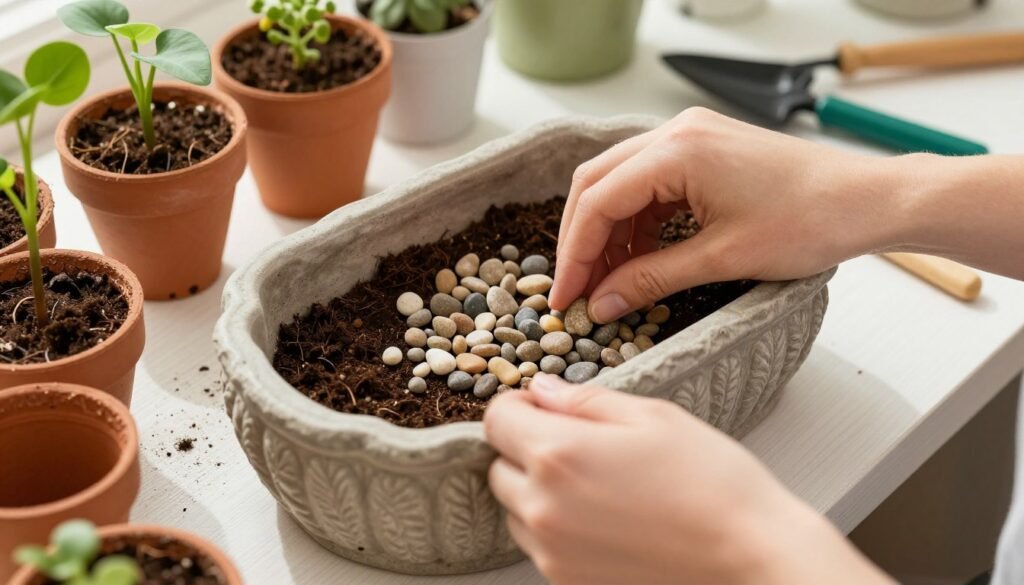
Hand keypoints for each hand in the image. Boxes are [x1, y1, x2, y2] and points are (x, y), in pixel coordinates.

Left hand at [484, 375, 895, 584]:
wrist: (749, 552)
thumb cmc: (710, 481)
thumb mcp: (652, 415)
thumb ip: (584, 400)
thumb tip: (542, 389)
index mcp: (558, 453)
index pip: (496, 419)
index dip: (518, 404)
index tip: (544, 404)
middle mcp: (543, 506)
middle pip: (498, 466)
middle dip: (526, 447)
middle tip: (577, 441)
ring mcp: (552, 550)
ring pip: (514, 508)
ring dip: (536, 488)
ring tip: (595, 481)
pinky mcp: (568, 579)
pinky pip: (537, 543)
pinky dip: (553, 524)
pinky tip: (602, 514)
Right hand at [548, 107, 907, 320]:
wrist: (867, 200)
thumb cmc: (810, 221)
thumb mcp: (721, 259)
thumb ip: (651, 280)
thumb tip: (602, 304)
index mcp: (676, 150)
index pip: (597, 202)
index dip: (574, 255)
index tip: (565, 298)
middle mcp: (675, 133)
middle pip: (596, 185)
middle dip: (581, 241)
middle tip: (576, 291)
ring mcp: (688, 137)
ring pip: (618, 183)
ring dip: (607, 233)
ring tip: (607, 283)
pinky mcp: (702, 150)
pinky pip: (648, 184)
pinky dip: (635, 223)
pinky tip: (637, 259)